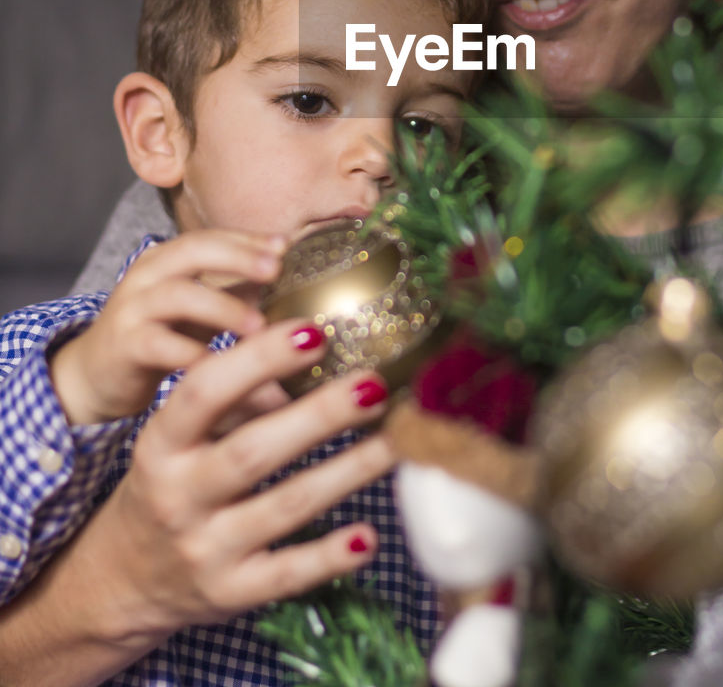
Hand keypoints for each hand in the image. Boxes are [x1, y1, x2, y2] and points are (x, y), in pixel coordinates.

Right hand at [49, 230, 283, 424]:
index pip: (210, 237)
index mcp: (167, 259)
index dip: (248, 239)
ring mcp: (132, 308)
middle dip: (237, 257)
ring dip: (222, 307)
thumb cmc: (159, 334)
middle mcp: (146, 275)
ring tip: (258, 326)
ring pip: (177, 295)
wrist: (98, 375)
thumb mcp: (200, 306)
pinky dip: (189, 351)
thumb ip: (236, 287)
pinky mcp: (123, 345)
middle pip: (192, 251)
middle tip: (275, 270)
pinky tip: (219, 362)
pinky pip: (157, 344)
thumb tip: (289, 273)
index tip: (286, 245)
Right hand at [67, 319, 392, 650]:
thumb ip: (233, 400)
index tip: (313, 332)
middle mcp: (178, 497)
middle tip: (372, 383)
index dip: (259, 359)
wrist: (125, 578)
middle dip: (319, 415)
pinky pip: (287, 573)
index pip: (204, 392)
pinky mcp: (231, 594)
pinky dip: (330, 556)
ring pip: (284, 506)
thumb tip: (308, 353)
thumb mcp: (178, 438)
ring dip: (346, 472)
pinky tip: (368, 536)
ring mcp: (204, 549)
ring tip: (393, 441)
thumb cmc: (170, 482)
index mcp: (161, 444)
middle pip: (253, 451)